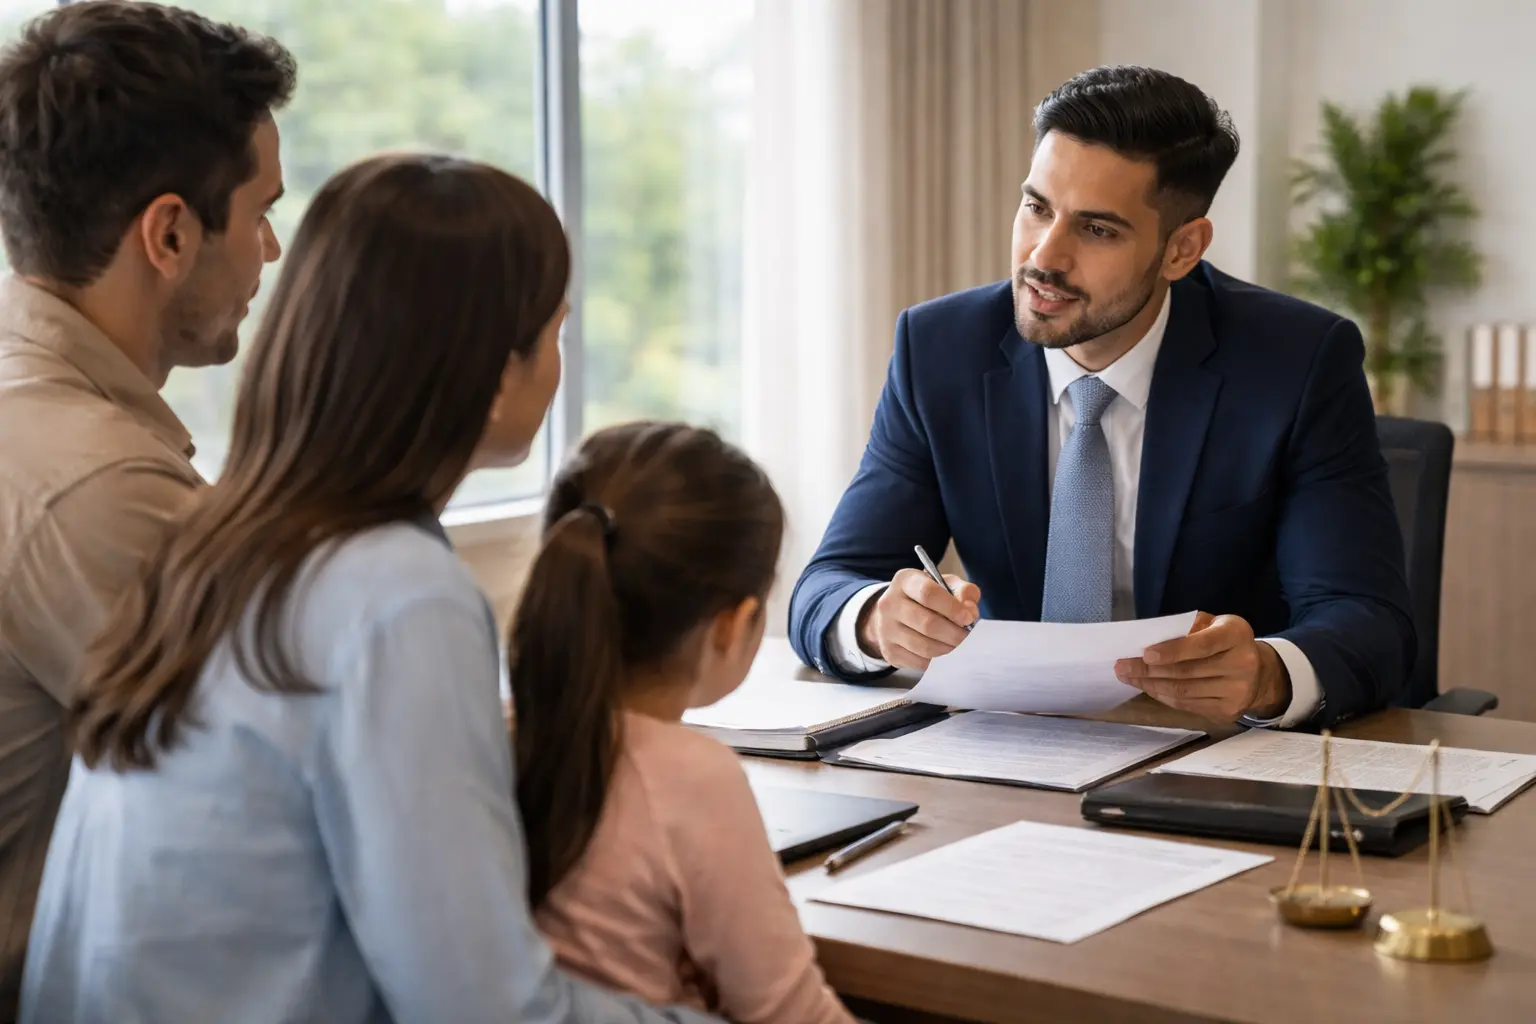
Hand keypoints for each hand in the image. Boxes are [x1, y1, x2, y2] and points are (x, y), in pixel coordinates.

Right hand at [857, 568, 979, 670]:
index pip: (928, 593)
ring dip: (948, 649)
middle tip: (967, 637)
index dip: (952, 608)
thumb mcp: (946, 584)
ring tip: (958, 645)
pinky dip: (937, 661)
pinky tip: (943, 652)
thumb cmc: (928, 598)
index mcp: (905, 580)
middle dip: (954, 634)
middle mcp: (889, 603)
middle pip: (927, 624)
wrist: (896, 614)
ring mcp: (885, 630)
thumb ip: (964, 591)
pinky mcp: (889, 651)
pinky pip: (919, 662)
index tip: (968, 618)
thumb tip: (970, 611)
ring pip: (924, 647)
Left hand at [1114, 611, 1290, 720]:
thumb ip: (1187, 628)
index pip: (1202, 645)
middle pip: (1187, 672)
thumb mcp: (1213, 624)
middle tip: (1122, 666)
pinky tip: (1148, 688)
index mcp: (1236, 635)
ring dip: (1150, 685)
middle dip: (1148, 670)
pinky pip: (1186, 705)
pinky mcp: (1227, 711)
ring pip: (1183, 691)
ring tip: (1128, 677)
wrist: (1257, 673)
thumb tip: (1150, 640)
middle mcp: (1242, 664)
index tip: (1145, 654)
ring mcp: (1236, 692)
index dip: (1172, 651)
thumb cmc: (1225, 642)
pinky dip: (1162, 696)